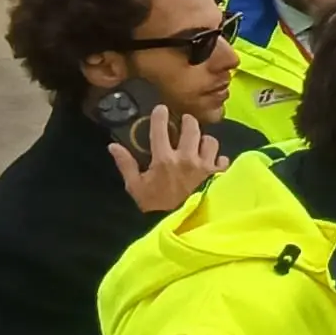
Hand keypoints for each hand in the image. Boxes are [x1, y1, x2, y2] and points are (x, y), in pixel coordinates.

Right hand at [108, 104, 228, 213]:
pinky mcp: (219, 174)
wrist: (183, 225)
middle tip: (185, 122)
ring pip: (210, 140)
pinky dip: (218, 159)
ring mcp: (205, 165)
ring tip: (199, 144)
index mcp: (164, 159)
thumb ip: (126, 165)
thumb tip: (113, 146)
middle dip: (188, 121)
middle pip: (192, 127)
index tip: (161, 109)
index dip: (160, 115)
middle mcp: (187, 158)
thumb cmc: (157, 206)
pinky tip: (212, 163)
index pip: (160, 129)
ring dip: (204, 141)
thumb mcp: (136, 187)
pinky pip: (222, 158)